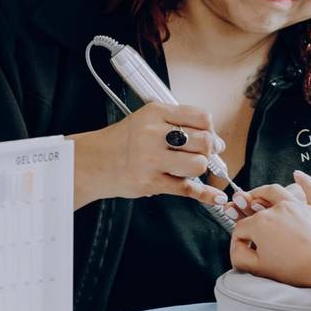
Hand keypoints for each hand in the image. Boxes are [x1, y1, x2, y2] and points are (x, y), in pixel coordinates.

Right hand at [69, 102, 228, 207]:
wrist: (93, 162)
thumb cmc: (123, 142)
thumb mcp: (147, 120)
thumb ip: (179, 125)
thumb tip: (217, 143)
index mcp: (155, 113)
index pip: (201, 117)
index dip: (210, 129)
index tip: (208, 137)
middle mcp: (153, 134)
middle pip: (204, 141)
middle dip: (208, 150)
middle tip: (202, 154)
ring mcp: (152, 159)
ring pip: (198, 164)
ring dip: (199, 168)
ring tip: (187, 168)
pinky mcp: (151, 182)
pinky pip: (187, 189)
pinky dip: (205, 194)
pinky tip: (215, 197)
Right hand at [230, 171, 310, 286]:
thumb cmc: (293, 269)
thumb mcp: (258, 268)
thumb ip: (240, 256)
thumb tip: (237, 246)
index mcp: (260, 223)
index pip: (241, 228)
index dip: (239, 240)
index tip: (243, 251)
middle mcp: (278, 209)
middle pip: (256, 205)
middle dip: (245, 209)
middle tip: (240, 213)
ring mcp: (300, 206)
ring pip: (278, 192)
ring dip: (265, 192)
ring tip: (257, 196)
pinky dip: (305, 181)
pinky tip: (297, 175)